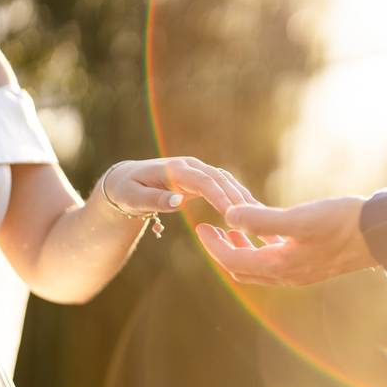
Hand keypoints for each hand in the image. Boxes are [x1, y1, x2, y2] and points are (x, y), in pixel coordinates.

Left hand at [101, 157, 252, 216]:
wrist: (127, 181)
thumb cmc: (127, 191)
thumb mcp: (133, 199)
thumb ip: (155, 200)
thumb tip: (179, 201)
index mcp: (175, 169)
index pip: (204, 181)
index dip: (220, 196)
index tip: (234, 215)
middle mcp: (190, 166)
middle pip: (221, 179)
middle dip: (238, 198)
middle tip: (254, 219)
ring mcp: (198, 170)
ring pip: (227, 181)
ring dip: (243, 197)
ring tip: (259, 216)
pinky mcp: (203, 178)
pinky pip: (225, 186)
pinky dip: (239, 197)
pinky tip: (252, 211)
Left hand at [195, 196, 377, 285]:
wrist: (378, 234)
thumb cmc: (341, 222)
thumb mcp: (299, 217)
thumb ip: (262, 218)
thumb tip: (230, 215)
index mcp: (280, 264)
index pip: (233, 260)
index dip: (213, 245)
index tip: (201, 228)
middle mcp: (288, 275)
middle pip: (243, 269)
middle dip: (223, 250)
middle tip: (211, 230)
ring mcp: (301, 273)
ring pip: (260, 268)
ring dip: (242, 250)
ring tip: (233, 229)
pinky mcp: (312, 266)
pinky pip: (278, 263)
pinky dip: (263, 249)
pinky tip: (268, 232)